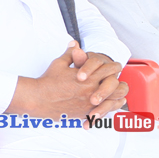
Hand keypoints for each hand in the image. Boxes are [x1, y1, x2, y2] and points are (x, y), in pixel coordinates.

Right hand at [9, 42, 127, 119]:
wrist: (38, 98)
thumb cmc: (48, 81)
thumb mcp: (60, 63)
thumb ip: (71, 54)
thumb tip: (74, 44)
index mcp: (89, 77)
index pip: (111, 70)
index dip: (114, 67)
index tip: (113, 67)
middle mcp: (92, 91)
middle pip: (118, 87)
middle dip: (119, 83)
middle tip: (117, 82)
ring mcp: (90, 104)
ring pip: (114, 102)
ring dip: (117, 97)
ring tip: (117, 94)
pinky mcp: (84, 113)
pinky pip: (104, 113)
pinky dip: (108, 109)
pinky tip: (108, 106)